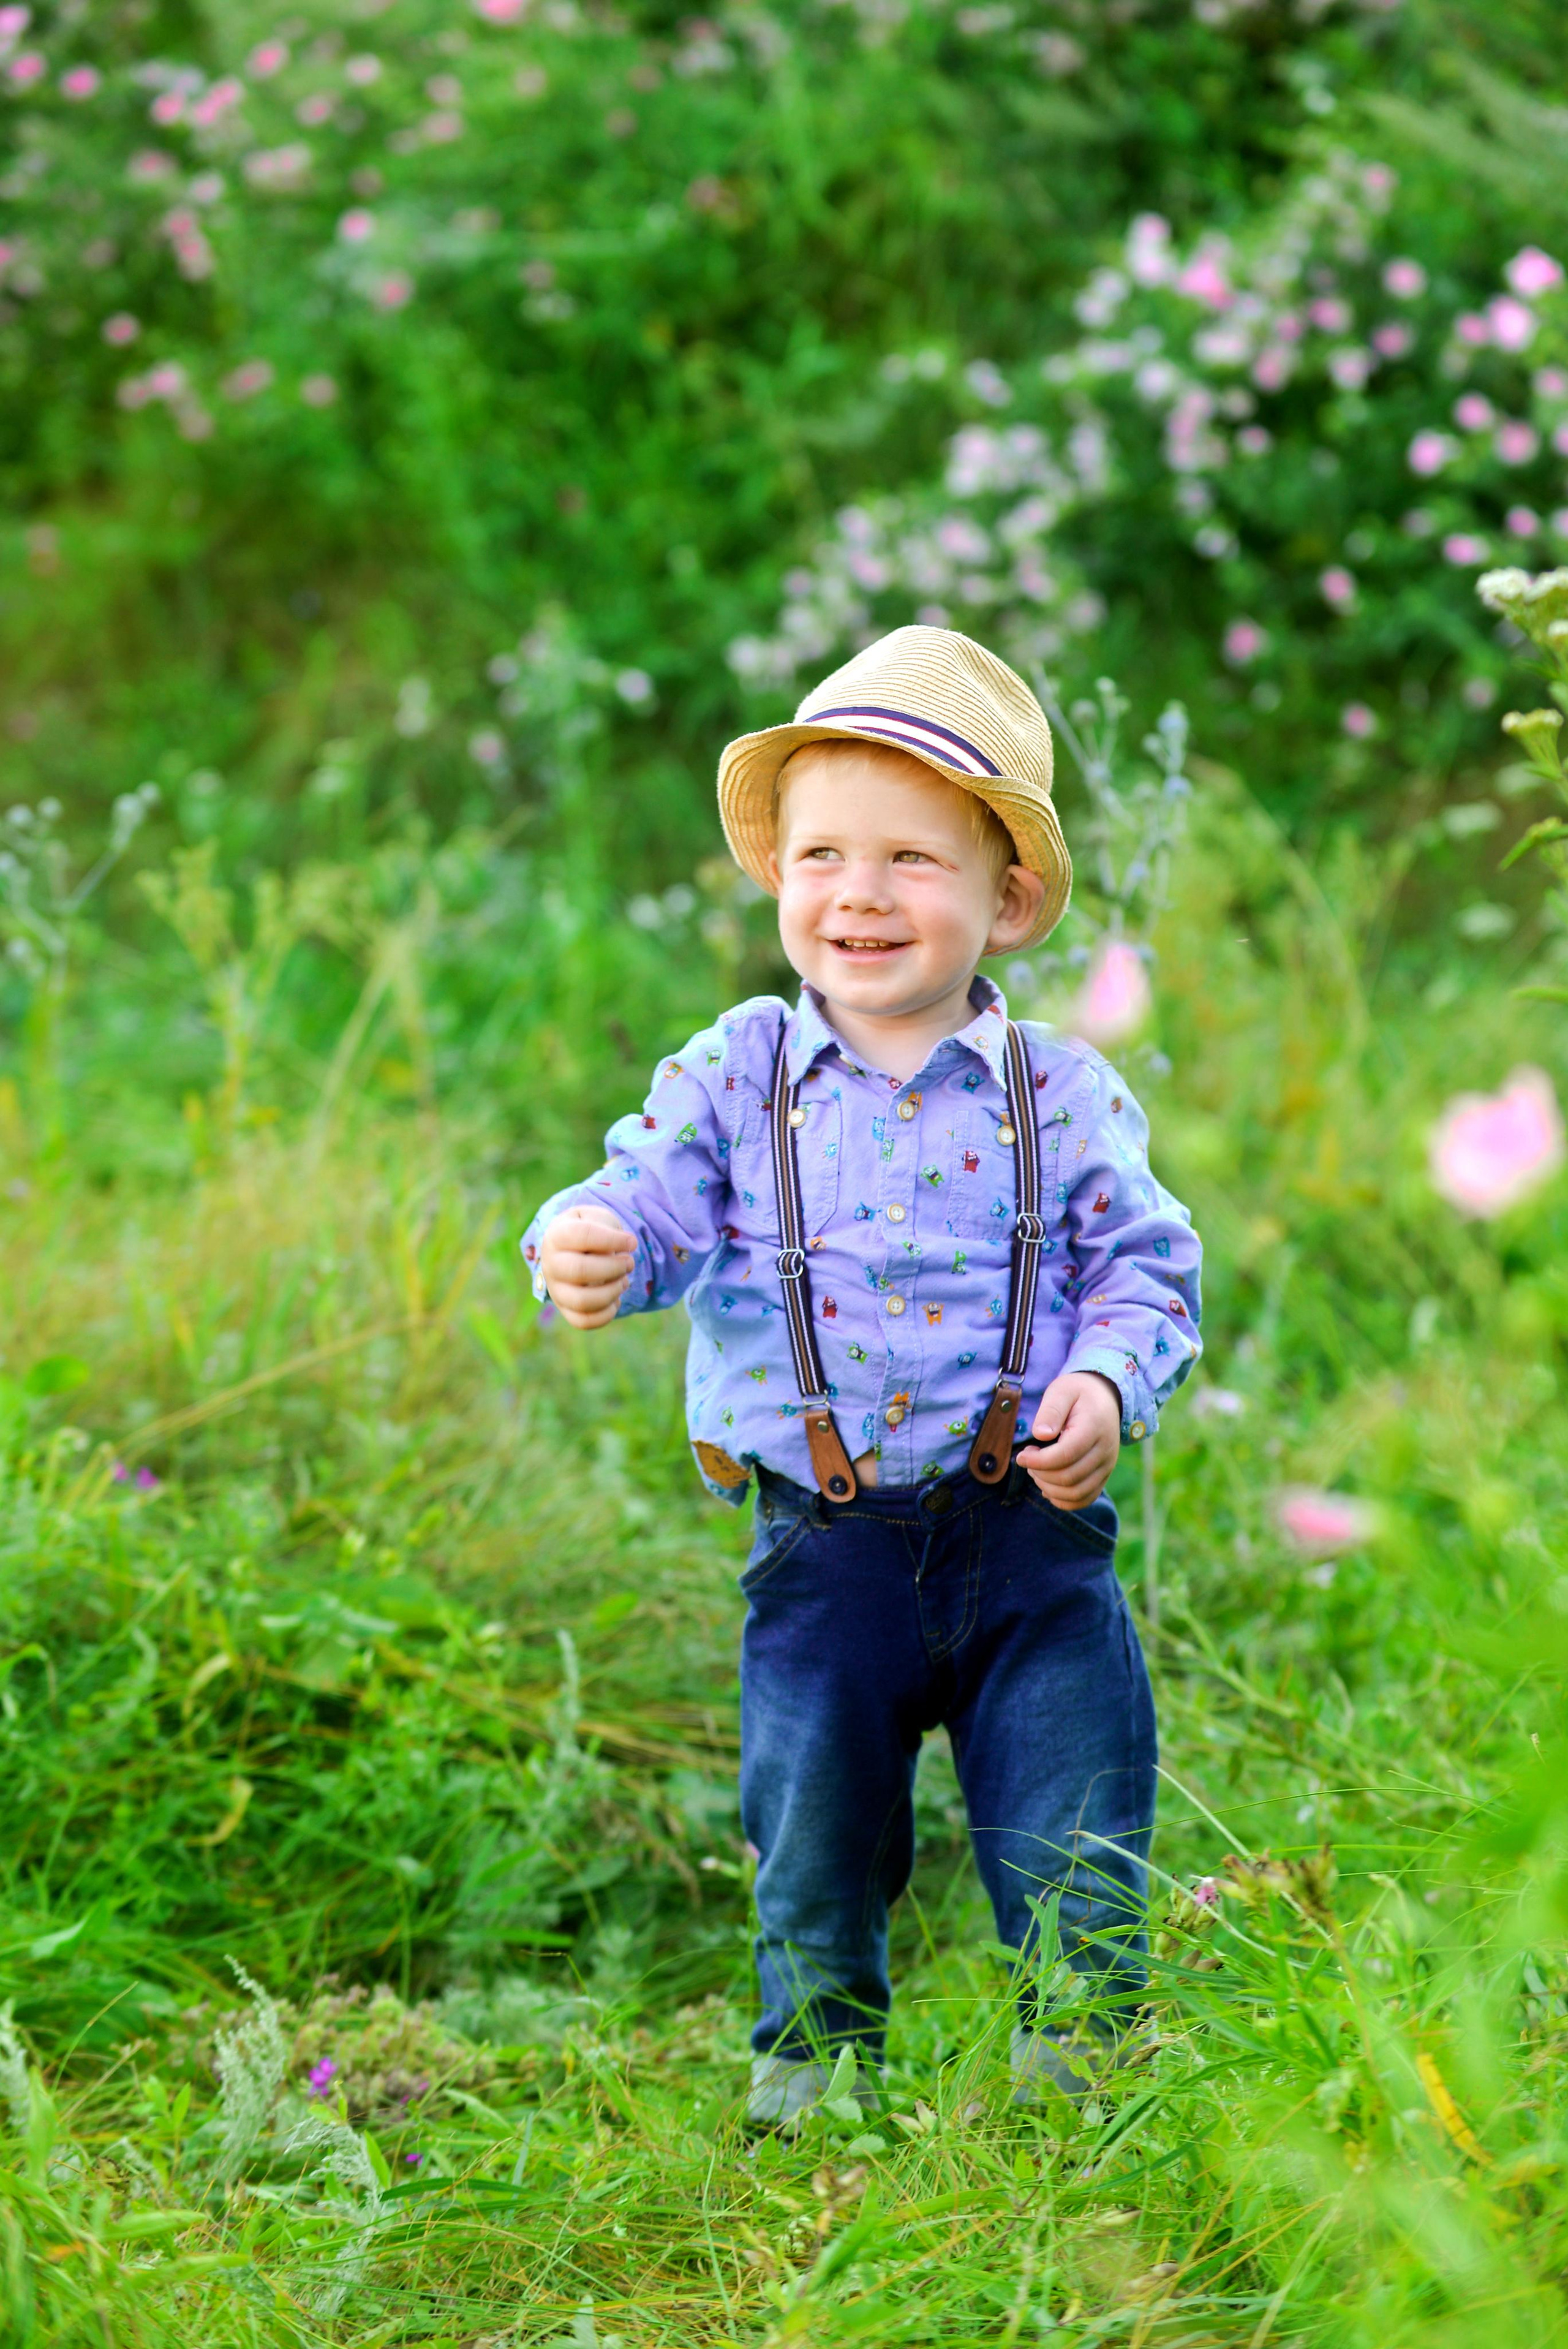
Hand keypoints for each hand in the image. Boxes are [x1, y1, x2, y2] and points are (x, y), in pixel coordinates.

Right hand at [539, 1206, 636, 1328]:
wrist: (573, 1248)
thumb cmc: (589, 1230)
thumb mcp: (596, 1217)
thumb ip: (608, 1228)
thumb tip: (623, 1249)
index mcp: (557, 1235)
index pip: (582, 1236)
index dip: (612, 1240)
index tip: (632, 1242)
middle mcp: (551, 1264)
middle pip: (580, 1270)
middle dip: (614, 1267)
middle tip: (629, 1262)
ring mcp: (556, 1290)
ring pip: (582, 1301)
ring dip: (612, 1291)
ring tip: (624, 1281)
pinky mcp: (565, 1309)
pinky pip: (583, 1321)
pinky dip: (607, 1314)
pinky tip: (616, 1299)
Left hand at [1015, 1372, 1121, 1508]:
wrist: (1104, 1397)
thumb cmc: (1078, 1393)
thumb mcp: (1062, 1390)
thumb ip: (1051, 1410)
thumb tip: (1040, 1435)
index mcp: (1094, 1428)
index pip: (1065, 1455)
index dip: (1038, 1461)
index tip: (1021, 1455)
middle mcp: (1105, 1451)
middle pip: (1069, 1478)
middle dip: (1040, 1473)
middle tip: (1027, 1459)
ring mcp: (1107, 1466)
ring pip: (1077, 1494)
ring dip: (1049, 1488)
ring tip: (1036, 1470)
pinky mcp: (1103, 1476)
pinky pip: (1084, 1499)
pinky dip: (1063, 1499)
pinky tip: (1047, 1485)